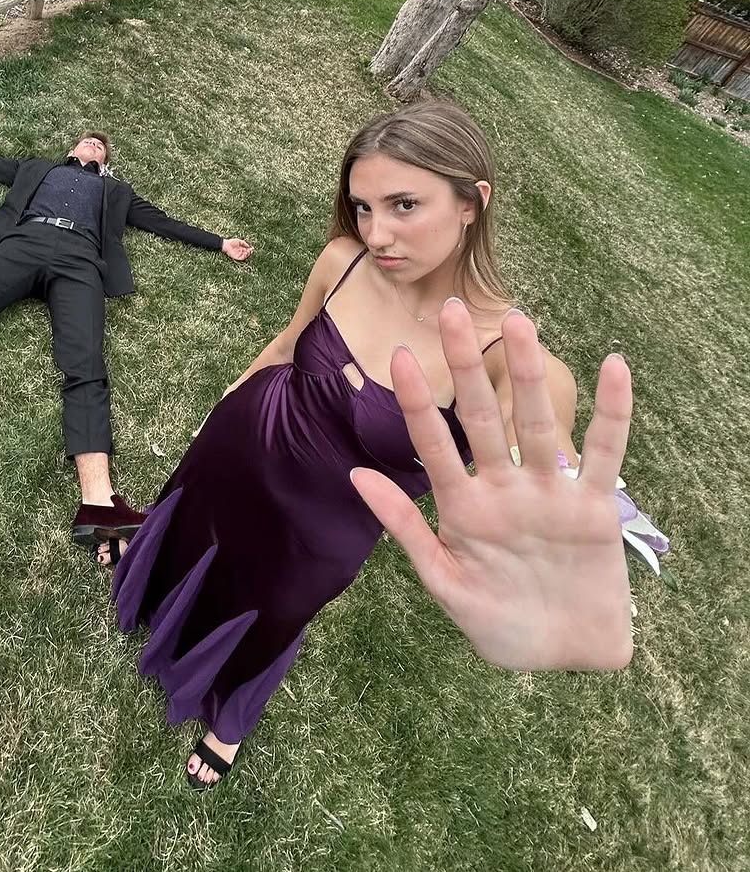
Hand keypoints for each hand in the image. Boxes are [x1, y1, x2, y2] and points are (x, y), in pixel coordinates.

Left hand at [222, 238, 253, 261]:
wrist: (226, 244)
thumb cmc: (232, 242)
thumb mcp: (239, 241)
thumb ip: (244, 243)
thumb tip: (249, 246)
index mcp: (241, 248)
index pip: (247, 250)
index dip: (250, 249)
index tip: (252, 248)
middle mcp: (241, 252)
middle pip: (247, 253)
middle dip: (250, 252)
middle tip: (251, 250)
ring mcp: (239, 255)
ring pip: (245, 256)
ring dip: (248, 254)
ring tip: (248, 251)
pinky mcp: (236, 257)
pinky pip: (241, 258)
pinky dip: (244, 256)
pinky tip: (245, 253)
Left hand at [352, 300, 632, 671]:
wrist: (565, 661)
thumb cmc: (501, 627)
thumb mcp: (445, 584)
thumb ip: (407, 529)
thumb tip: (357, 474)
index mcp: (463, 506)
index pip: (432, 443)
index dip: (417, 402)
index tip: (402, 356)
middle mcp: (504, 488)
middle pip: (481, 416)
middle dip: (467, 365)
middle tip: (453, 309)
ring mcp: (548, 494)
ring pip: (534, 423)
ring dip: (527, 373)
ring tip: (518, 321)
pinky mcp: (593, 508)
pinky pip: (603, 453)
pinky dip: (612, 412)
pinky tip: (613, 367)